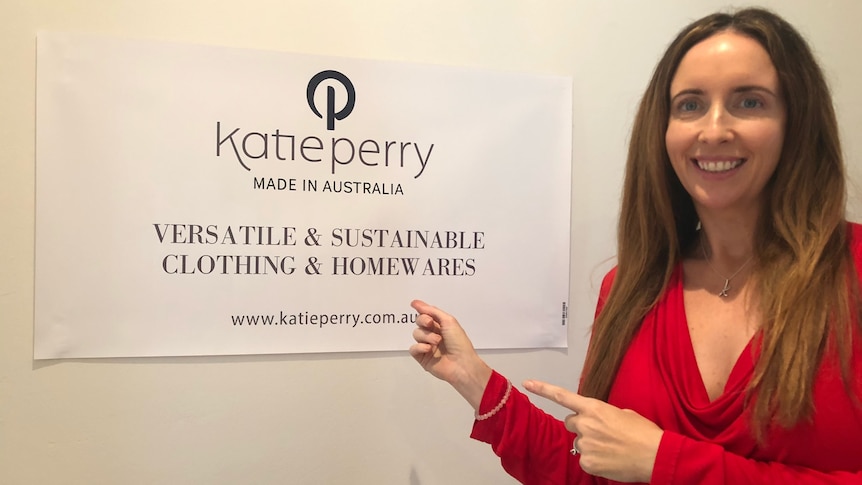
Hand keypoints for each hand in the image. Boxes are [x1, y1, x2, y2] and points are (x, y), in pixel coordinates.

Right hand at [409, 300, 491, 409]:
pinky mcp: (422, 357)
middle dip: (423, 321)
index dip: (422, 310)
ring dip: (426, 336)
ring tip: (436, 341)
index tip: (415, 305)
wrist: (461, 363)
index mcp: (441, 325)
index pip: (427, 314)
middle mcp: (433, 334)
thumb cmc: (459, 343)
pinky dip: (420, 347)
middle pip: (419, 322)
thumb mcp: (449, 321)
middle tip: (430, 324)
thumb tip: (417, 303)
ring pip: (416, 334)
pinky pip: (413, 348)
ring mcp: (427, 346)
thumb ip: (432, 311)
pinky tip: (429, 349)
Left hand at [524, 380, 662, 482]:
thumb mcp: (624, 413)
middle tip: (601, 432)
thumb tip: (598, 421)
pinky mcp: (587, 462)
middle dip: (581, 426)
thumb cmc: (644, 433)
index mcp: (594, 407)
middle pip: (570, 422)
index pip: (562, 396)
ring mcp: (585, 444)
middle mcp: (585, 424)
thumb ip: (603, 414)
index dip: (542, 389)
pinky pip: (584, 459)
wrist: (655, 455)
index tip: (527, 383)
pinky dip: (595, 460)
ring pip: (579, 442)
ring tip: (611, 447)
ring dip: (591, 444)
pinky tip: (610, 459)